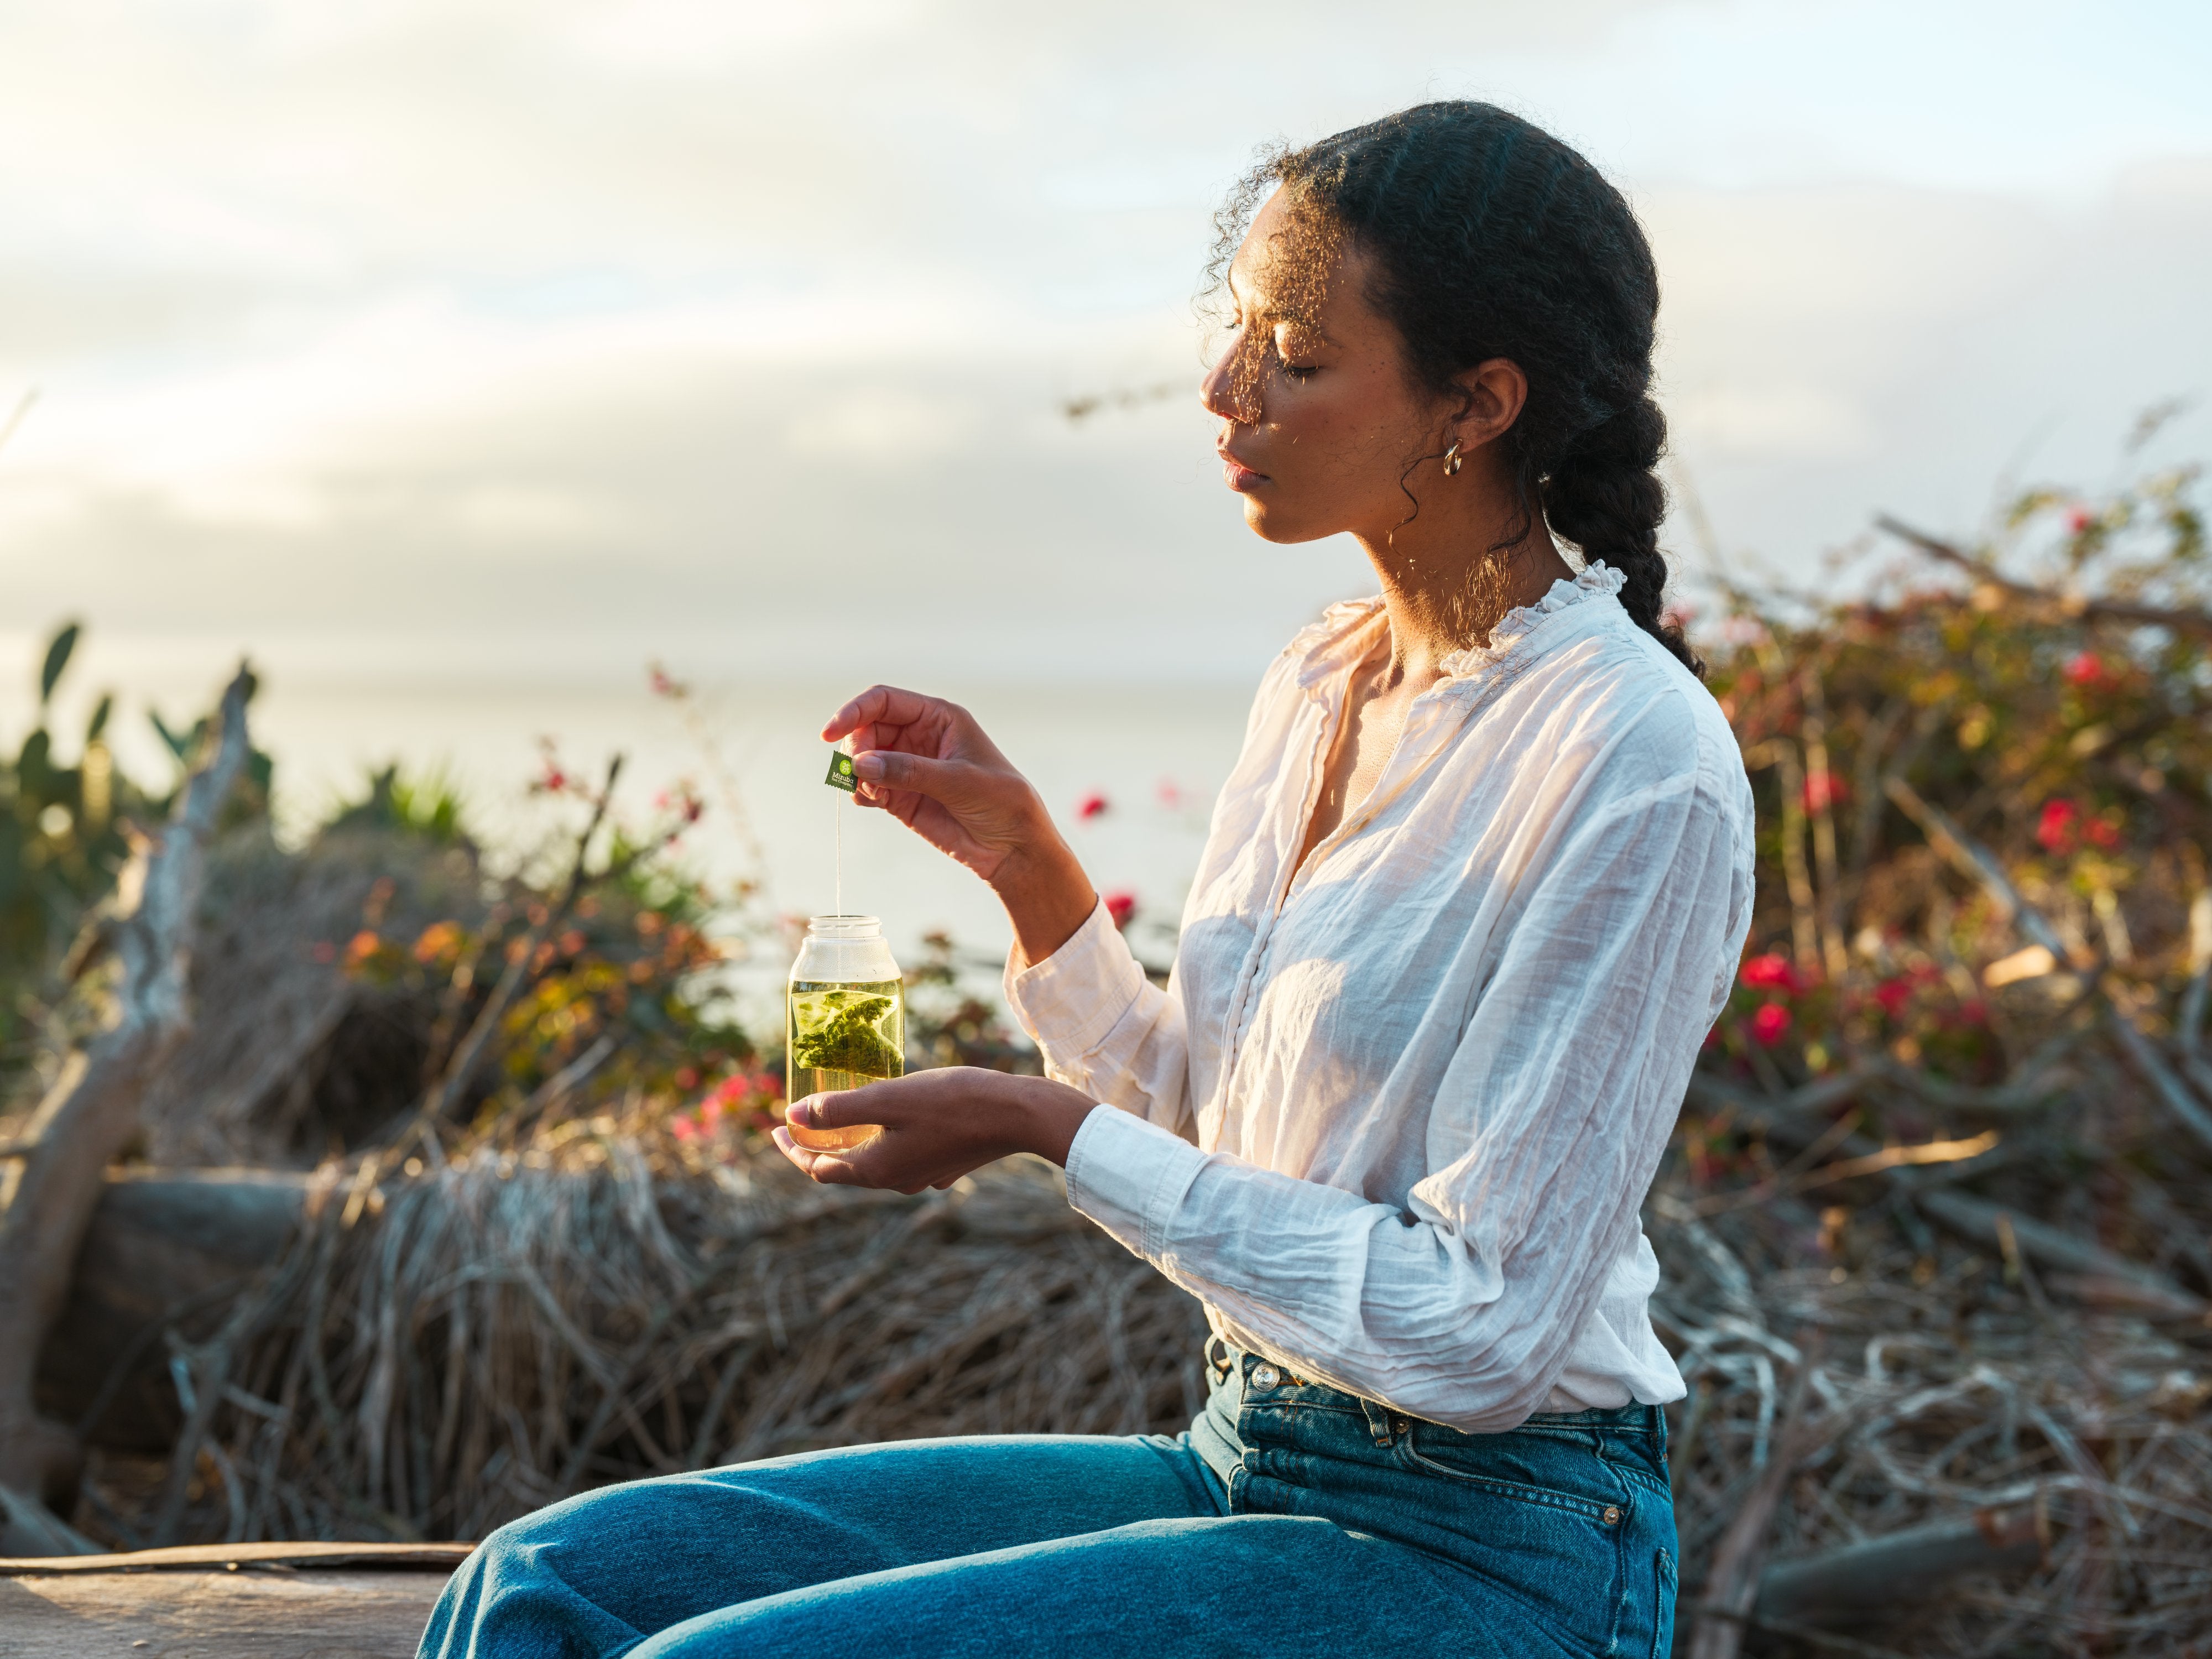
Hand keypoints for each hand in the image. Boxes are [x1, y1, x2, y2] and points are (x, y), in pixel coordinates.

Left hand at [771, 1068, 1098, 1193]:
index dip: (791, 1149)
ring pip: (873, 1164)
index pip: (818, 1168)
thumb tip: (794, 1116)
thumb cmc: (952, 1102)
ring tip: (840, 1117)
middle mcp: (896, 1181)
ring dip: (850, 1144)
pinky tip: (889, 1120)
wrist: (1017, 1115)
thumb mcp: (888, 1099)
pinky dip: (883, 1141)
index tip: (773, 1128)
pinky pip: (901, 1157)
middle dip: (817, 1146)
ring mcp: (923, 1175)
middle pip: (843, 1170)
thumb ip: (839, 1109)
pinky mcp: (945, 1163)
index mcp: (877, 1169)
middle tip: (799, 1122)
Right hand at [821, 685, 1095, 962]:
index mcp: (938, 717)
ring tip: (872, 792)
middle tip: (859, 773)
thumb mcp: (958, 781)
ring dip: (856, 773)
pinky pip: (866, 787)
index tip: (829, 733)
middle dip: (856, 748)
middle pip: (867, 729)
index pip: (884, 701)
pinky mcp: (900, 797)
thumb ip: (909, 771)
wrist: (1013, 847)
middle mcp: (918, 737)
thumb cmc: (1001, 801)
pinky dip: (860, 792)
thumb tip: (860, 763)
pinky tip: (872, 801)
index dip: (854, 712)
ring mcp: (907, 767)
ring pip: (862, 758)